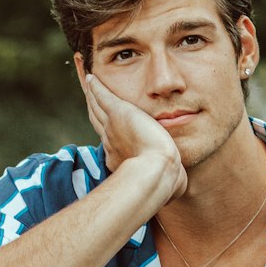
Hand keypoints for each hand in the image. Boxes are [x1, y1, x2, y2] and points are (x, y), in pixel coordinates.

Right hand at [83, 73, 187, 200]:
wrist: (155, 172)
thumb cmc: (163, 182)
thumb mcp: (165, 181)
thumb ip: (170, 182)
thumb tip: (178, 190)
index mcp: (119, 156)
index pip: (111, 139)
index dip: (107, 130)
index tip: (105, 125)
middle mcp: (111, 141)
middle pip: (98, 119)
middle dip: (94, 108)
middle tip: (89, 96)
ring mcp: (112, 127)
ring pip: (97, 106)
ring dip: (91, 93)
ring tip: (87, 81)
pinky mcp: (118, 113)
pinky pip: (102, 96)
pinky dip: (95, 86)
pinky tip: (92, 76)